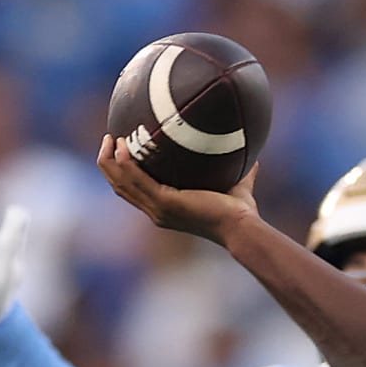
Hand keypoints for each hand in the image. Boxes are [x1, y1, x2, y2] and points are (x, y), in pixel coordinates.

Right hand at [96, 133, 259, 242]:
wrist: (243, 227)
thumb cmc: (241, 213)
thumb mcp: (236, 187)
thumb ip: (243, 174)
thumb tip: (257, 159)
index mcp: (166, 210)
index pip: (133, 192)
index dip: (120, 172)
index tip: (119, 149)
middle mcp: (158, 212)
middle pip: (120, 187)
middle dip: (108, 163)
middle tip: (109, 140)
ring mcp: (160, 209)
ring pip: (121, 184)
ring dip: (111, 161)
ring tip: (111, 139)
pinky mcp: (166, 203)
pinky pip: (137, 180)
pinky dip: (126, 164)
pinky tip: (122, 147)